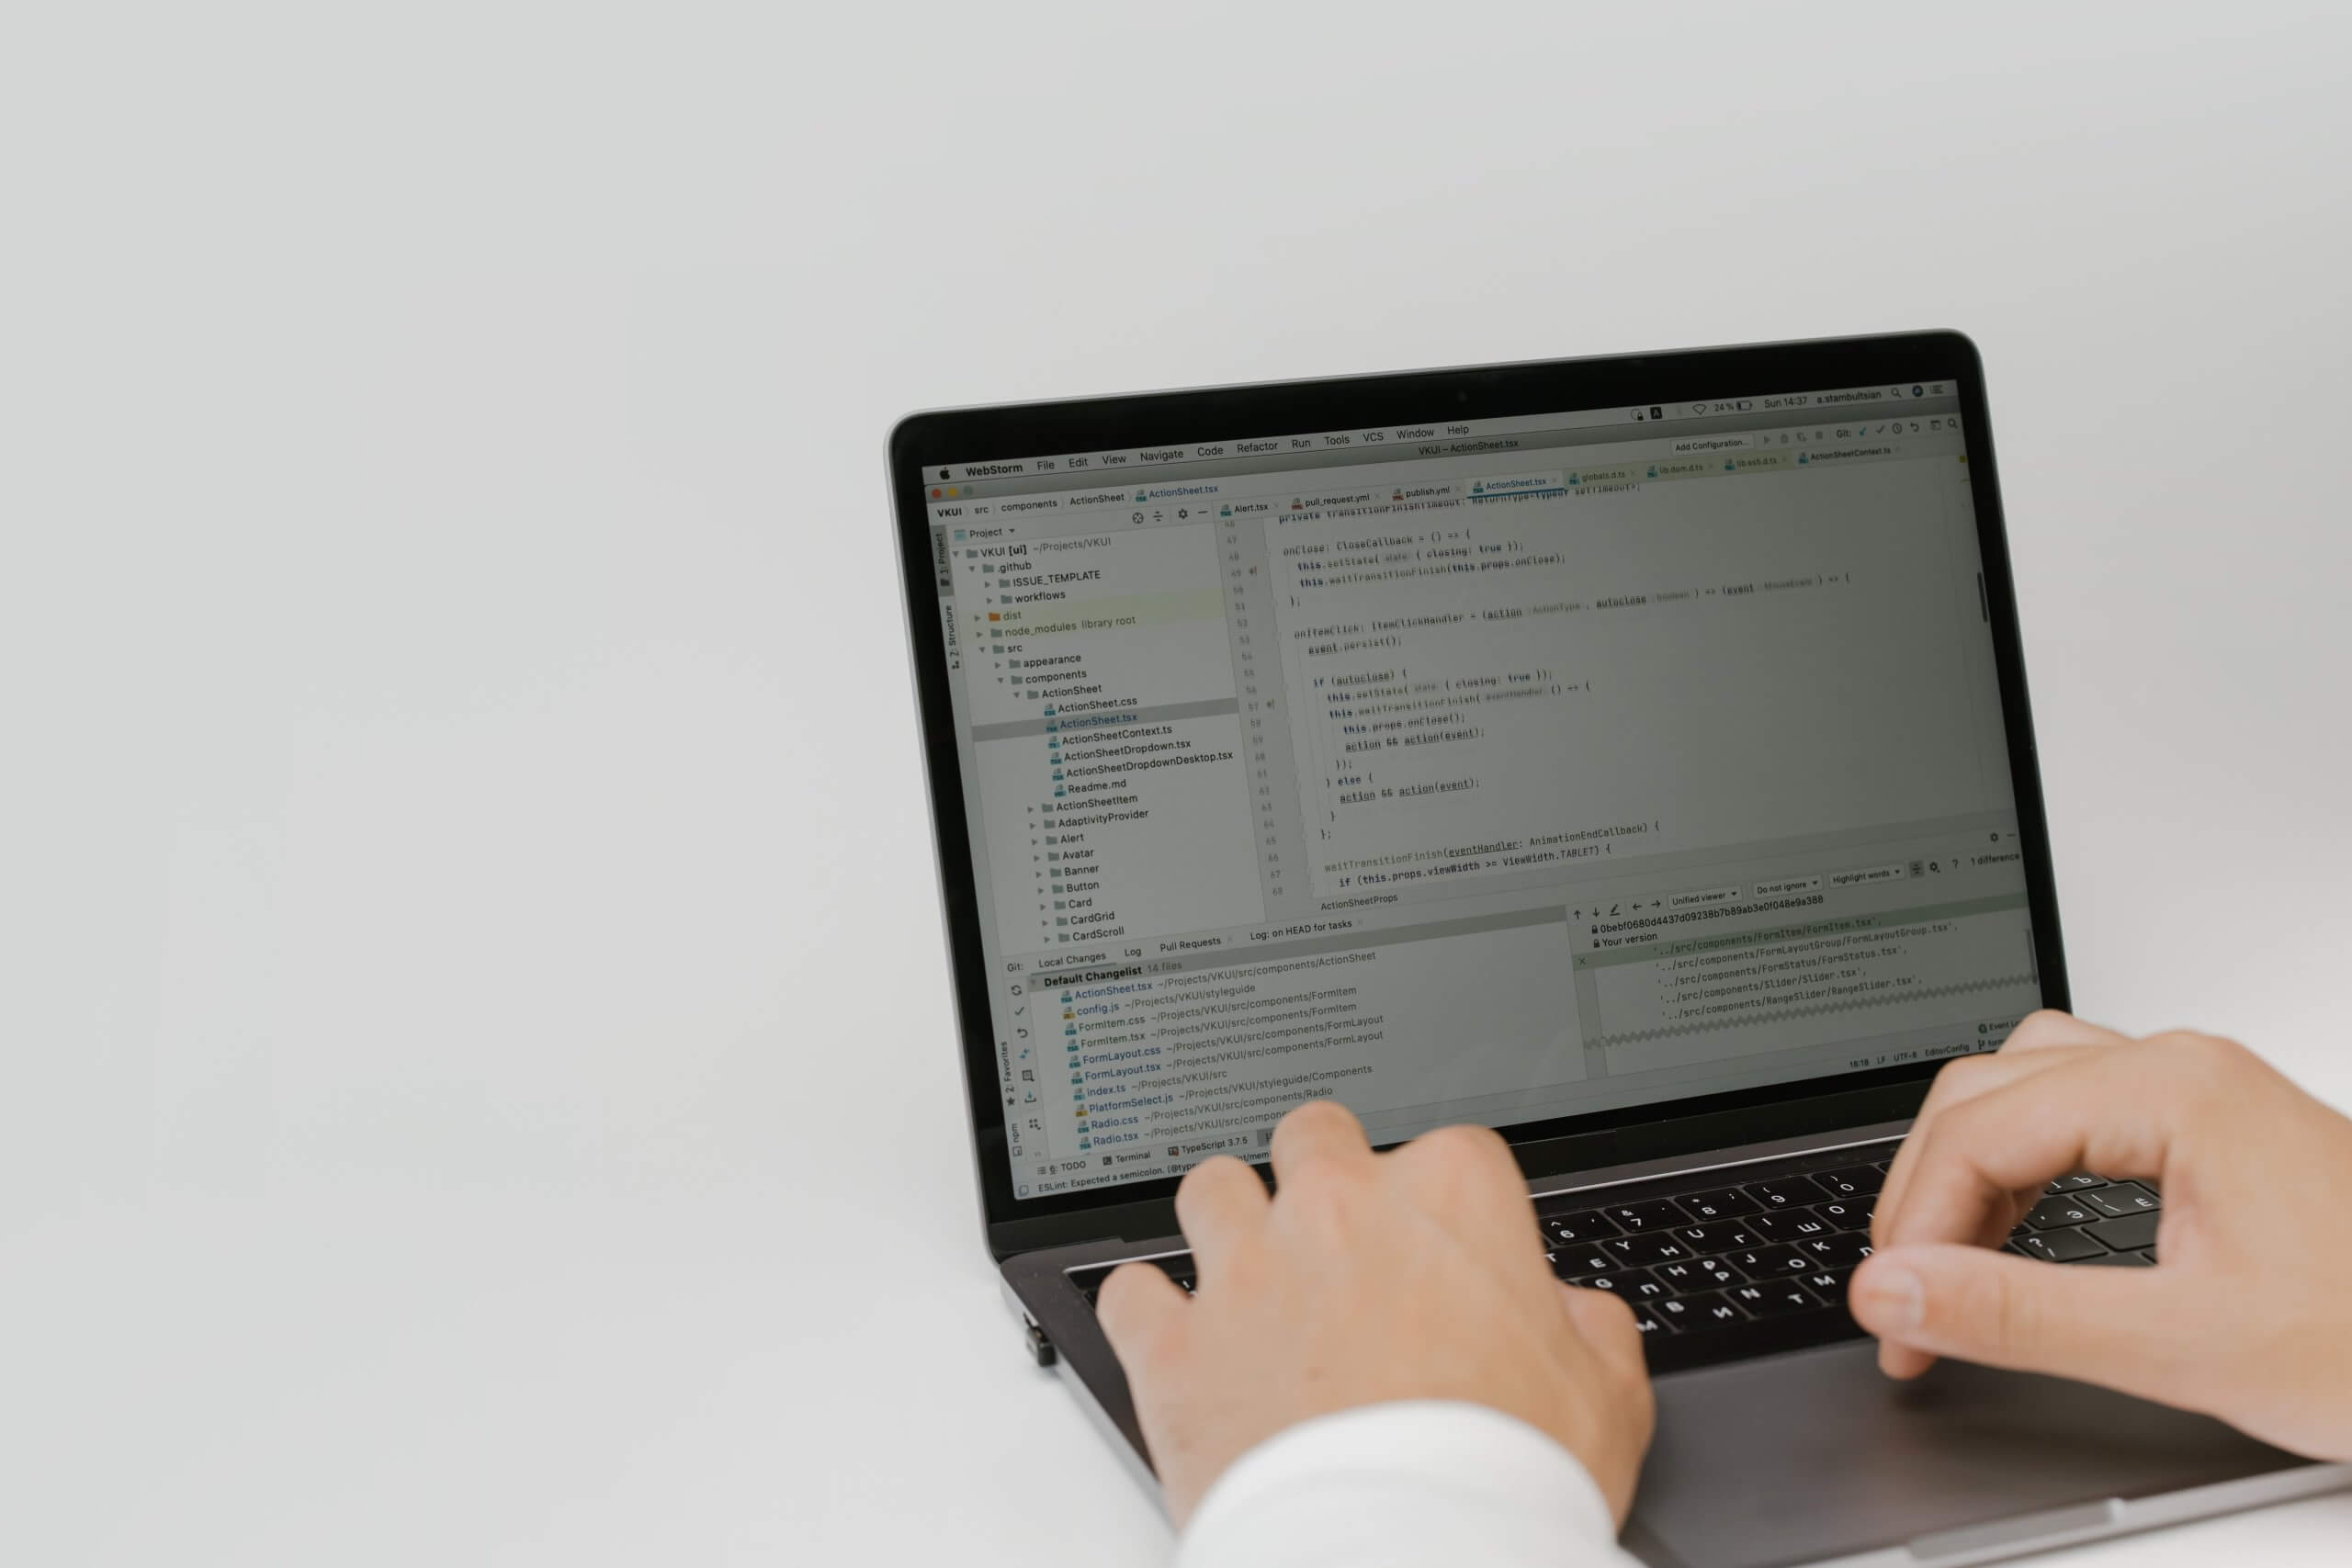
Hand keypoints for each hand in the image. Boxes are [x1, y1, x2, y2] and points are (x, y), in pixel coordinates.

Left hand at [1096, 1101, 1653, 1526]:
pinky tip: (1179, 1343)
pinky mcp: (1174, 1346)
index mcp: (1450, 1196)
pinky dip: (1150, 1316)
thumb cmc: (1502, 1479)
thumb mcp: (1606, 1394)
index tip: (1450, 1253)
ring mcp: (1245, 1270)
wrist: (1407, 1558)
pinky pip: (1132, 1292)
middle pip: (1315, 1136)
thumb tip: (1568, 1312)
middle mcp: (1337, 1210)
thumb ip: (1585, 1324)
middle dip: (1326, 1177)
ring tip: (1255, 1279)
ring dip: (1230, 1225)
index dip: (1451, 1207)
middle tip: (1344, 1244)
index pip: (1451, 1151)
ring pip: (1212, 1188)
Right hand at [1853, 1010, 2351, 1460]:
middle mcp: (2180, 1066)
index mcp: (2173, 1089)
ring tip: (1950, 1262)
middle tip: (1907, 1300)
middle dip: (1925, 1196)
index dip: (1915, 1229)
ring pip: (2022, 1087)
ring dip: (1968, 1170)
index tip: (1896, 1317)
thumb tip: (1896, 1293)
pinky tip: (2019, 1231)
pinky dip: (2021, 1166)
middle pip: (1983, 1091)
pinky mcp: (2211, 1125)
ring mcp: (2198, 1088)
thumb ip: (2020, 1315)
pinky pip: (2073, 1108)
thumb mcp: (2187, 1345)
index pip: (1978, 1132)